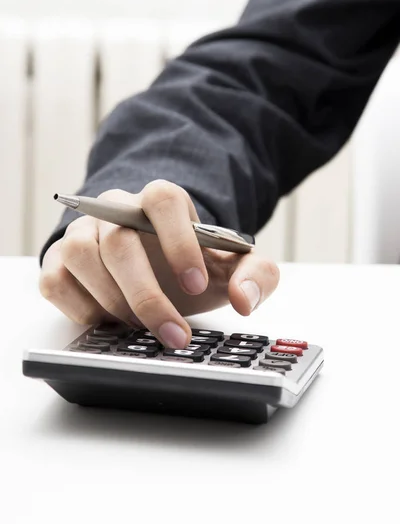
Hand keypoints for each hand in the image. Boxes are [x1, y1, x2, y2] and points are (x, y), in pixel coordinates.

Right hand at [40, 181, 278, 347]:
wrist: (159, 273)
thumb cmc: (193, 268)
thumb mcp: (234, 270)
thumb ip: (256, 276)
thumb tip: (244, 299)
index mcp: (161, 201)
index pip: (162, 200)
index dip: (178, 241)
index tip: (197, 284)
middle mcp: (115, 209)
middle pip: (118, 240)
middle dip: (146, 295)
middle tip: (174, 334)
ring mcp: (82, 232)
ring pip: (80, 255)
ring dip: (112, 301)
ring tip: (138, 326)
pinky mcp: (58, 261)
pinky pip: (55, 280)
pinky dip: (81, 309)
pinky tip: (109, 322)